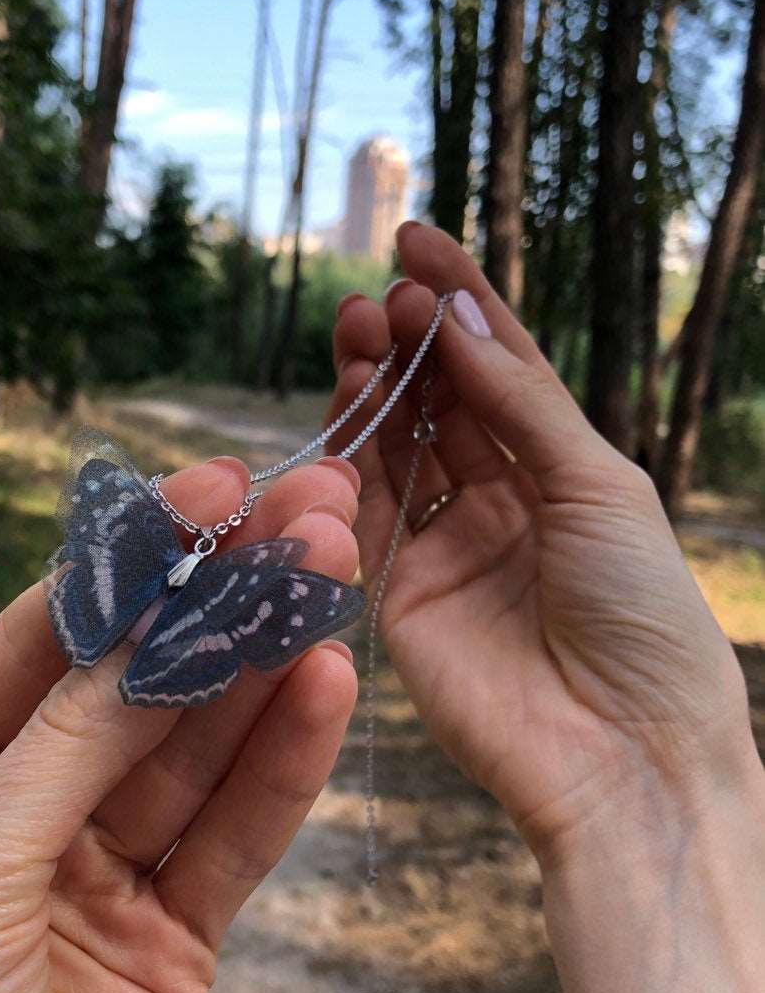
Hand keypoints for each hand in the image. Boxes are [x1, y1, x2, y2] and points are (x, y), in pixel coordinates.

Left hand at [0, 455, 359, 992]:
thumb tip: (152, 621)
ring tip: (333, 579)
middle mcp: (21, 807)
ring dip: (266, 665)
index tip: (214, 489)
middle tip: (307, 516)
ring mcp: (104, 872)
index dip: (134, 562)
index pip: (48, 636)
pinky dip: (283, 767)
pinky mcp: (175, 940)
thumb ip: (73, 747)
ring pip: (201, 748)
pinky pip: (238, 835)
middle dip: (220, 599)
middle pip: (140, 681)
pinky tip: (325, 688)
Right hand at [328, 220, 757, 861]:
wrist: (622, 752)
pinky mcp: (397, 598)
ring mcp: (445, 550)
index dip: (462, 305)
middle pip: (440, 404)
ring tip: (361, 325)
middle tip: (383, 292)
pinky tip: (350, 401)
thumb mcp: (598, 486)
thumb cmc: (643, 614)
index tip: (417, 240)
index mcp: (564, 475)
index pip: (502, 371)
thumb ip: (520, 404)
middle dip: (411, 341)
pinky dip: (351, 457)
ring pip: (396, 450)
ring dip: (377, 386)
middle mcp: (500, 506)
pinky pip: (365, 516)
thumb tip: (457, 317)